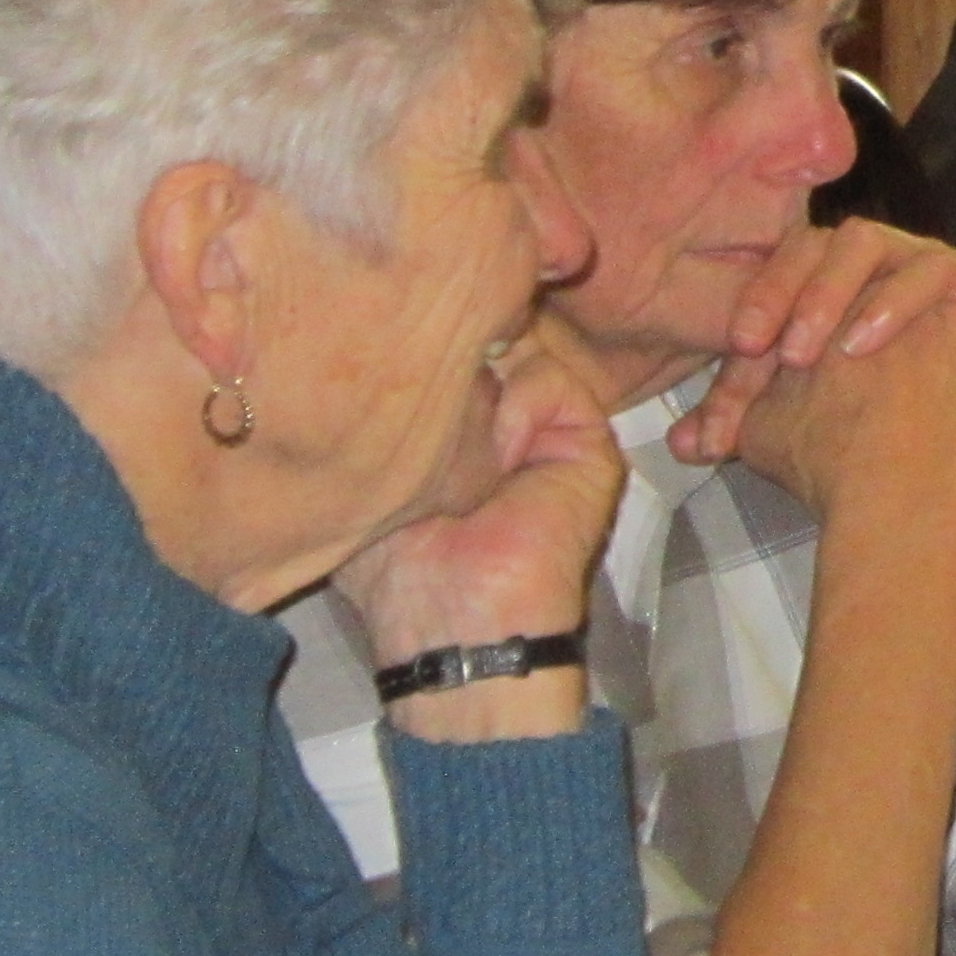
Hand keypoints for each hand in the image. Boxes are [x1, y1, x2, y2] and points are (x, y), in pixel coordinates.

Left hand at [334, 340, 626, 734]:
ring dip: (480, 392)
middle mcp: (507, 415)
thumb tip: (369, 340)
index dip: (426, 337)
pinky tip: (497, 455)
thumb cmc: (398, 568)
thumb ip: (372, 410)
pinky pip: (552, 379)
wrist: (454, 620)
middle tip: (427, 379)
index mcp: (460, 425)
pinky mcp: (588, 440)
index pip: (451, 348)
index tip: (399, 336)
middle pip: (489, 335)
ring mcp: (549, 425)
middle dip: (456, 348)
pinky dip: (518, 408)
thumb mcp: (366, 473)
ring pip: (522, 347)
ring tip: (460, 446)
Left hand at [670, 217, 955, 477]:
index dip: (753, 305)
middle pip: (815, 244)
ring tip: (810, 352)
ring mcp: (924, 267)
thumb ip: (738, 425)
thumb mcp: (792, 434)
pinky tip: (864, 343)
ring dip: (829, 291)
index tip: (735, 351)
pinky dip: (895, 300)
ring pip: (868, 241)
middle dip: (780, 291)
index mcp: (822, 288)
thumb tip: (679, 443)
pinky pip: (934, 268)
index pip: (777, 273)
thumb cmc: (875, 444)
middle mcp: (870, 267)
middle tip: (756, 344)